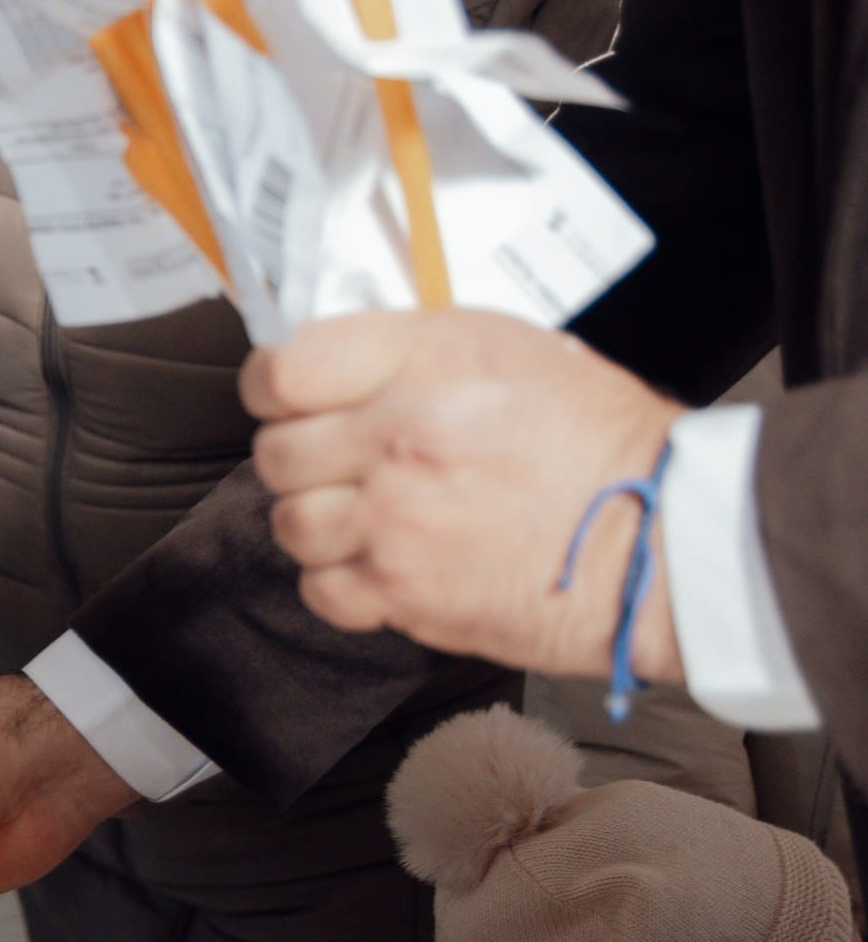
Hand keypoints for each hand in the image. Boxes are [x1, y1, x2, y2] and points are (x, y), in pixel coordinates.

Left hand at [243, 308, 683, 679]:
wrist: (666, 539)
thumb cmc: (599, 442)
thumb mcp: (507, 348)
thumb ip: (405, 351)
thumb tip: (329, 369)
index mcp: (426, 362)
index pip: (282, 370)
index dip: (275, 386)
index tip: (290, 397)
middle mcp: (399, 439)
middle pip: (276, 451)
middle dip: (304, 456)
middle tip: (347, 460)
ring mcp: (396, 522)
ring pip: (291, 522)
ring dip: (321, 519)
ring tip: (374, 513)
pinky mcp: (405, 594)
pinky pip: (320, 589)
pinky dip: (342, 581)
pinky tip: (387, 561)